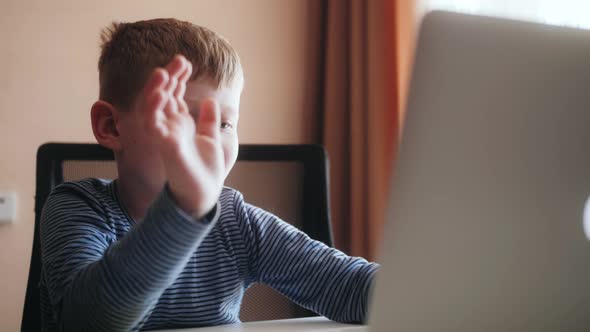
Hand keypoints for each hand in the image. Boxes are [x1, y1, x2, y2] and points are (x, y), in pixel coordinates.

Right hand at [142, 55, 224, 217]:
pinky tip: (161, 94)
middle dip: (170, 77)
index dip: (178, 78)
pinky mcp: (164, 145)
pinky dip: (154, 108)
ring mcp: (165, 135)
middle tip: (179, 60)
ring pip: (154, 107)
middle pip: (164, 96)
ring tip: (163, 72)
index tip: (186, 62)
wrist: (203, 194)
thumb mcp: (212, 139)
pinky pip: (153, 124)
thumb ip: (209, 121)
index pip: (174, 95)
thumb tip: (210, 101)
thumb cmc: (205, 170)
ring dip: (156, 88)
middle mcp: (170, 127)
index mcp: (181, 124)